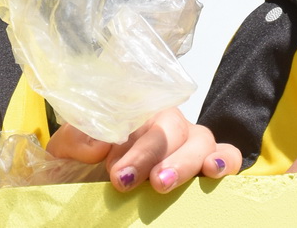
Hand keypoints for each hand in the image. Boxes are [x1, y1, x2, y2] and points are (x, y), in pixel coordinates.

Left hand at [47, 109, 242, 193]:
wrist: (88, 186)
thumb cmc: (84, 165)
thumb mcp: (67, 152)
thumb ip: (76, 141)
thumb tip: (99, 144)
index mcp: (132, 110)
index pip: (139, 111)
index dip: (130, 143)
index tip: (115, 173)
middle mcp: (165, 122)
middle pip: (169, 125)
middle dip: (149, 154)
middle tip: (126, 182)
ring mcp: (190, 141)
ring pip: (201, 138)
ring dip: (183, 161)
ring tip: (162, 183)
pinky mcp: (209, 160)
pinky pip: (229, 154)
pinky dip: (225, 159)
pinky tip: (213, 171)